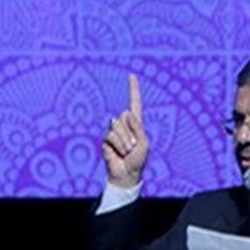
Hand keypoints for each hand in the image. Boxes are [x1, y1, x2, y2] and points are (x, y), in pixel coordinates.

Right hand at [101, 73, 149, 187]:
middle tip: (133, 147)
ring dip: (124, 142)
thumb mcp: (144, 144)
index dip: (133, 89)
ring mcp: (113, 131)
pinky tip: (118, 153)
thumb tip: (127, 112)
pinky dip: (118, 146)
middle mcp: (124, 125)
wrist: (126, 174)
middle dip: (130, 133)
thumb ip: (138, 127)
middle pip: (124, 116)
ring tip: (127, 151)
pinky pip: (110, 136)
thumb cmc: (138, 160)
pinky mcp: (105, 140)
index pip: (134, 103)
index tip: (131, 75)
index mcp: (136, 123)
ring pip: (117, 127)